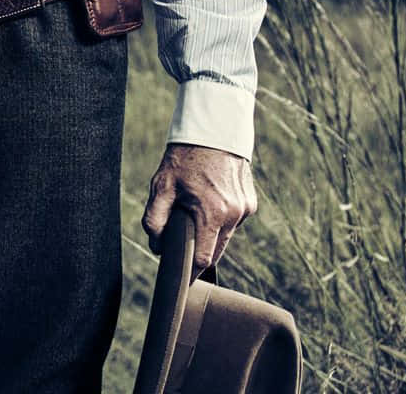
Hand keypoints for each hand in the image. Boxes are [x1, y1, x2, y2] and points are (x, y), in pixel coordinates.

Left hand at [141, 142, 257, 277]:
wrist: (213, 132)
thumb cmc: (185, 159)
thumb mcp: (162, 186)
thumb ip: (155, 219)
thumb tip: (156, 247)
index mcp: (213, 214)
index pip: (205, 259)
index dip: (191, 268)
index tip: (180, 272)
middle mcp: (234, 214)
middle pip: (217, 251)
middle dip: (200, 251)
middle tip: (182, 245)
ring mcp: (245, 209)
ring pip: (226, 236)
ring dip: (211, 234)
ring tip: (194, 218)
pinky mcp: (250, 202)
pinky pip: (234, 221)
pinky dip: (222, 220)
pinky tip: (209, 203)